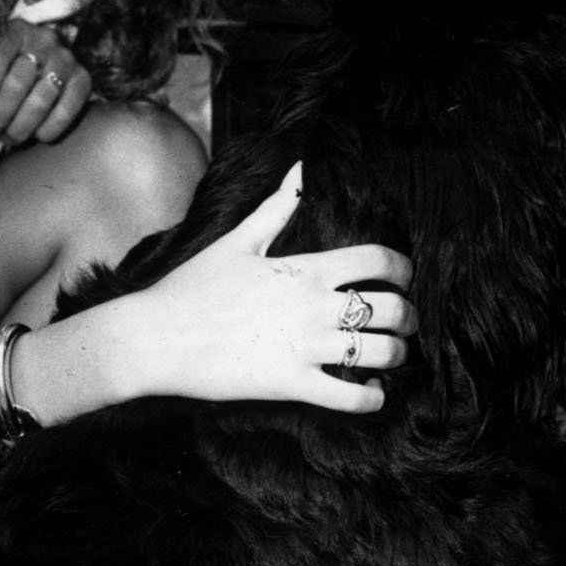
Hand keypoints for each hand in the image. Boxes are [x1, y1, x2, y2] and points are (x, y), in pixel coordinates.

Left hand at [0, 21, 89, 145]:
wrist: (45, 59)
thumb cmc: (8, 65)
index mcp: (14, 30)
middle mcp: (43, 39)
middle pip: (19, 82)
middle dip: (1, 114)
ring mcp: (66, 59)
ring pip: (42, 98)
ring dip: (23, 125)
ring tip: (9, 138)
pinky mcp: (83, 78)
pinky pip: (68, 108)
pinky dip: (51, 127)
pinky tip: (38, 136)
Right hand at [127, 163, 415, 413]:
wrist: (155, 337)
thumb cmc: (193, 287)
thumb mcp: (238, 240)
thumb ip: (277, 207)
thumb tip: (299, 167)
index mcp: (306, 269)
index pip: (379, 260)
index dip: (403, 269)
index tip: (404, 278)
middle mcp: (314, 306)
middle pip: (392, 308)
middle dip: (409, 317)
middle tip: (406, 323)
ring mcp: (305, 347)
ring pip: (380, 353)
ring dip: (397, 355)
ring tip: (392, 356)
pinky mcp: (291, 385)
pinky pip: (350, 398)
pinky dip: (371, 398)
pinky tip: (369, 393)